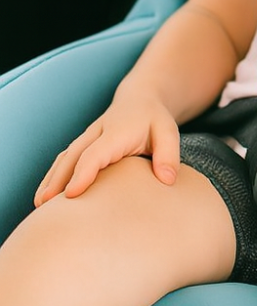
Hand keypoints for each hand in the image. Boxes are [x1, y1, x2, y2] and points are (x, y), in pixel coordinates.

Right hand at [34, 88, 179, 204]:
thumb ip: (168, 155)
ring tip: (39, 205)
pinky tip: (46, 196)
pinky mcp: (82, 145)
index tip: (71, 195)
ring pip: (63, 158)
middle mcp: (96, 134)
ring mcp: (86, 139)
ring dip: (50, 180)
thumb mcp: (168, 131)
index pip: (95, 154)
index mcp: (116, 132)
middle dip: (57, 180)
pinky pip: (64, 160)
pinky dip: (52, 176)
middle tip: (44, 207)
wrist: (140, 99)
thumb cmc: (155, 120)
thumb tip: (167, 181)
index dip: (82, 173)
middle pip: (72, 157)